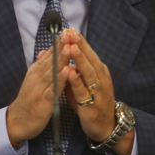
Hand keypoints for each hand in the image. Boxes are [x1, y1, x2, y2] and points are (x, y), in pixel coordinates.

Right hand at [6, 42, 72, 145]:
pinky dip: (60, 79)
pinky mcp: (43, 101)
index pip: (49, 53)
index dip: (58, 42)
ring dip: (62, 58)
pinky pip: (53, 88)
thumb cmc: (29, 100)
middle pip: (51, 59)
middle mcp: (36, 76)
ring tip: (70, 47)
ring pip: (52, 70)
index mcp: (36, 71)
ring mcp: (39, 88)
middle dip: (61, 45)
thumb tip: (46, 51)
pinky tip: (68, 71)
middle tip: (70, 33)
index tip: (68, 30)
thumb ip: (42, 66)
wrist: (17, 121)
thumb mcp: (34, 80)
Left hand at [60, 29, 134, 154]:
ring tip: (72, 48)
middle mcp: (100, 78)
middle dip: (79, 45)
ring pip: (88, 72)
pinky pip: (83, 92)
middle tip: (70, 33)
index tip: (69, 29)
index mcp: (97, 71)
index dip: (79, 41)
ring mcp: (97, 91)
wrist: (105, 126)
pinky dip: (77, 82)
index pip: (88, 52)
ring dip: (80, 60)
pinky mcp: (91, 104)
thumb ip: (67, 68)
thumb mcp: (79, 82)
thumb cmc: (90, 101)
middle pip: (89, 58)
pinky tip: (71, 74)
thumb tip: (49, 53)